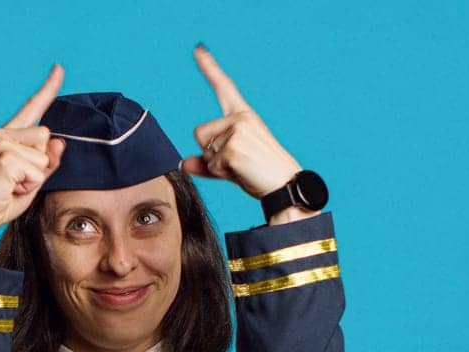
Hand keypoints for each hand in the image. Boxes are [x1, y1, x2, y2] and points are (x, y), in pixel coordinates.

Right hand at [0, 64, 68, 265]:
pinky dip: (30, 184)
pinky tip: (10, 189)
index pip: (32, 108)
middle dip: (40, 163)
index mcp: (5, 134)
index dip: (48, 88)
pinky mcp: (4, 157)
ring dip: (35, 176)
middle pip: (45, 136)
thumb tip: (60, 144)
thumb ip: (47, 160)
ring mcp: (0, 143)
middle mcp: (0, 133)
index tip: (59, 68)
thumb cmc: (2, 200)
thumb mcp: (31, 179)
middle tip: (18, 181)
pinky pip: (36, 169)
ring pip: (42, 154)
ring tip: (13, 186)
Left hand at [178, 45, 307, 208]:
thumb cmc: (261, 173)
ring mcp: (237, 131)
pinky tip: (242, 172)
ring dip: (216, 164)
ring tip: (241, 167)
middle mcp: (240, 118)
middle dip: (210, 152)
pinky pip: (211, 164)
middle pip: (200, 133)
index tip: (197, 49)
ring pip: (205, 149)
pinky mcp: (233, 149)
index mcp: (243, 115)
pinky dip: (221, 174)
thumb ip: (205, 162)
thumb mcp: (231, 163)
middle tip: (236, 161)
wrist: (285, 184)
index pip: (224, 87)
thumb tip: (183, 164)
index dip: (209, 67)